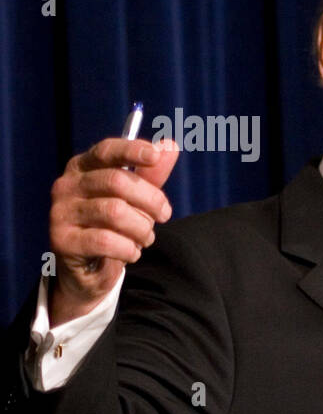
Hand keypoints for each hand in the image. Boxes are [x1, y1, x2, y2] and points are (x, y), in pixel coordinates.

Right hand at [47, 137, 179, 325]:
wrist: (89, 268)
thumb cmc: (115, 225)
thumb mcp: (136, 198)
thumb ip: (152, 174)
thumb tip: (170, 145)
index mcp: (83, 167)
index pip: (106, 151)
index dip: (131, 150)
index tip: (155, 156)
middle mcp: (67, 185)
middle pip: (117, 181)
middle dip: (151, 200)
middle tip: (164, 215)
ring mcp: (61, 212)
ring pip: (115, 212)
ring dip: (142, 228)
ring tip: (144, 237)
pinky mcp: (62, 240)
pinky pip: (107, 241)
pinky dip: (128, 249)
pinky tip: (131, 252)